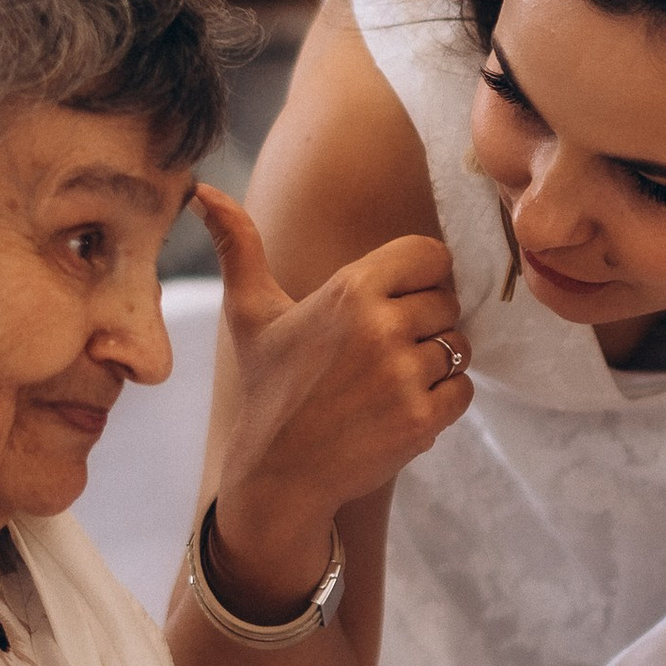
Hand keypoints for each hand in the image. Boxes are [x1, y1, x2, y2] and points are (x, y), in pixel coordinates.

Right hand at [194, 183, 471, 607]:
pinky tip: (399, 409)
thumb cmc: (268, 388)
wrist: (277, 475)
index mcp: (350, 289)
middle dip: (423, 326)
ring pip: (458, 348)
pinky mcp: (422, 419)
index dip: (420, 277)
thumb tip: (202, 190)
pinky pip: (463, 391)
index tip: (395, 301)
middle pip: (446, 303)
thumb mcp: (250, 313)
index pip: (430, 255)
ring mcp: (403, 376)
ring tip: (386, 384)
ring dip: (432, 366)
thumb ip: (239, 246)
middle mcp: (381, 327)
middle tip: (380, 354)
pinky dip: (442, 401)